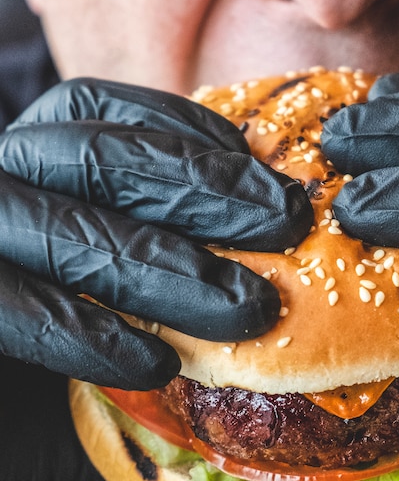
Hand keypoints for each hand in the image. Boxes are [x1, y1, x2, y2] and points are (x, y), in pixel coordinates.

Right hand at [0, 78, 311, 480]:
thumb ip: (166, 264)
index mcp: (28, 169)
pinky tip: (157, 367)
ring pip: (70, 232)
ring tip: (253, 308)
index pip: (100, 113)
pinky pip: (14, 310)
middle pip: (100, 162)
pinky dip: (90, 336)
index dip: (182, 130)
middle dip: (206, 192)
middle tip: (288, 224)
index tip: (255, 160)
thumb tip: (263, 246)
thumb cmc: (49, 363)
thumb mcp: (113, 292)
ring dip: (172, 269)